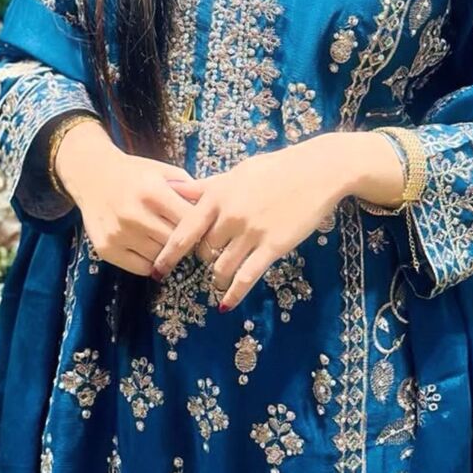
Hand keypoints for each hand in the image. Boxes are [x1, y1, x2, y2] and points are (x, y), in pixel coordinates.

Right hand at [55, 119, 203, 276]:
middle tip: (189, 238)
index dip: (201, 226)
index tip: (206, 228)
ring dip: (168, 252)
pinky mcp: (106, 249)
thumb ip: (189, 189)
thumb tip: (213, 212)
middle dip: (186, 241)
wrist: (92, 175)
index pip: (189, 220)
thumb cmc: (135, 173)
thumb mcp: (163, 172)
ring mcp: (118, 234)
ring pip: (159, 257)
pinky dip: (151, 263)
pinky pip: (141, 267)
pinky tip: (151, 248)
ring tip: (168, 240)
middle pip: (175, 242)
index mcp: (152, 192)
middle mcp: (134, 215)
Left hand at [152, 133, 349, 309]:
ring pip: (222, 267)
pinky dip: (233, 293)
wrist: (315, 171)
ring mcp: (251, 232)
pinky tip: (226, 303)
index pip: (184, 229)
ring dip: (217, 278)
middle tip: (204, 264)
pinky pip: (247, 277)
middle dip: (202, 260)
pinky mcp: (272, 246)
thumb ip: (205, 186)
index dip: (169, 253)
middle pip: (204, 251)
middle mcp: (230, 215)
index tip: (157, 270)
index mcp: (218, 194)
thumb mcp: (236, 173)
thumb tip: (173, 188)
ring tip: (217, 281)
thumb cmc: (275, 168)